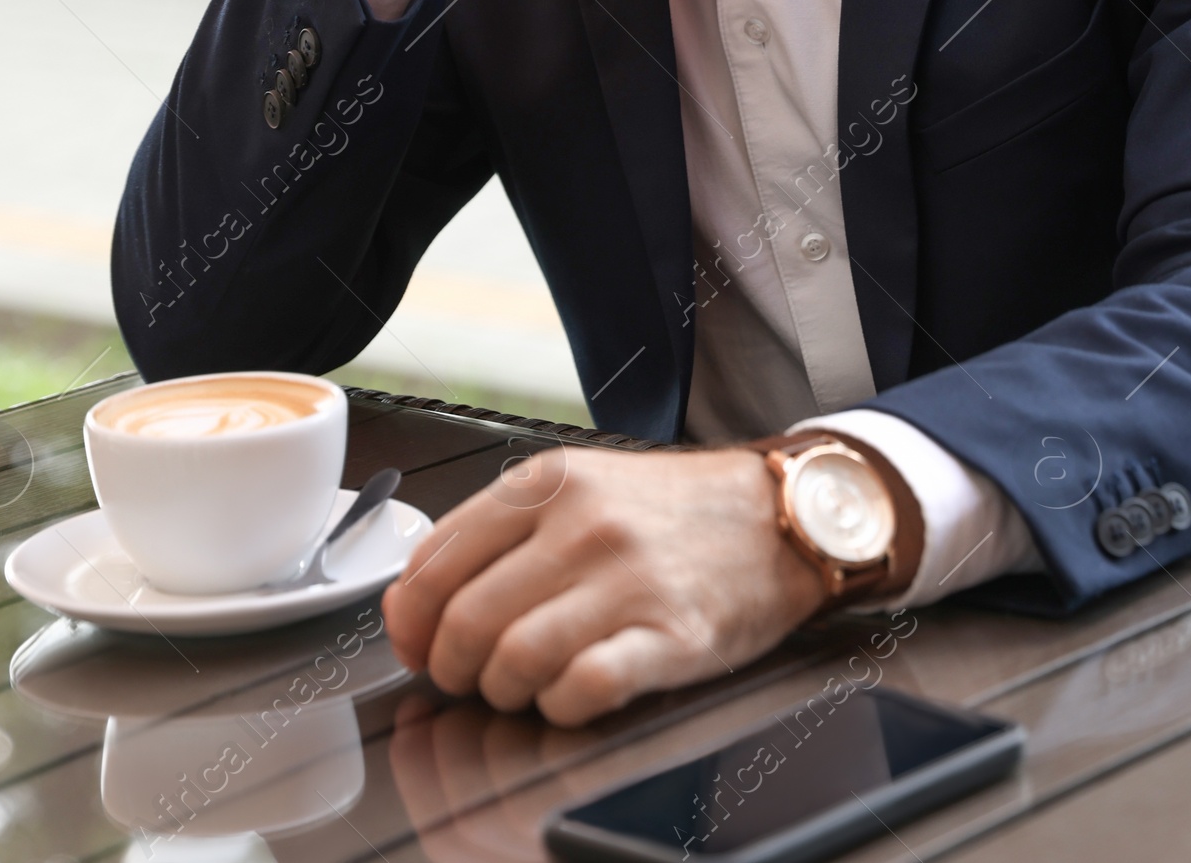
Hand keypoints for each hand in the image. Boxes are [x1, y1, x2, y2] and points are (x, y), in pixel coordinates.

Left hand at [380, 445, 823, 723]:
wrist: (779, 517)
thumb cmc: (672, 512)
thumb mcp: (582, 487)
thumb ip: (500, 532)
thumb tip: (417, 607)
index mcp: (550, 482)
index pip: (434, 562)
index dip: (411, 622)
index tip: (419, 646)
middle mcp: (583, 525)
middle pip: (466, 624)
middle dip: (454, 671)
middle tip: (474, 677)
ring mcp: (628, 580)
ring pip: (514, 664)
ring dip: (506, 694)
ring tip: (528, 686)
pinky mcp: (671, 636)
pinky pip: (582, 691)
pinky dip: (562, 708)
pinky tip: (575, 693)